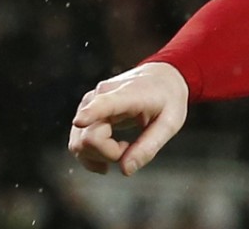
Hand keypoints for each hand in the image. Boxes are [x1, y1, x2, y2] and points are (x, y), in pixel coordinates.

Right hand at [68, 62, 188, 175]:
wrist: (162, 77)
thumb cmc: (168, 100)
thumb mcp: (170, 123)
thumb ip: (149, 147)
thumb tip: (125, 170)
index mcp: (128, 94)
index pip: (104, 104)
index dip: (90, 114)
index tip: (80, 121)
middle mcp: (100, 95)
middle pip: (89, 137)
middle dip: (109, 154)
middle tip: (130, 148)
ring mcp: (89, 103)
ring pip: (79, 143)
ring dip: (100, 156)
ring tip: (124, 146)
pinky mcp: (84, 111)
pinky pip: (77, 142)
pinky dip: (91, 155)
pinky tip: (111, 153)